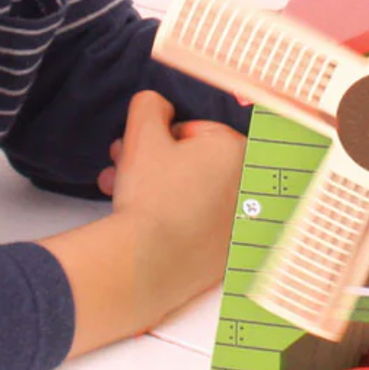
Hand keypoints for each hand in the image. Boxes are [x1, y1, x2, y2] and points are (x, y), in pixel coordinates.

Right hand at [39, 91, 245, 357]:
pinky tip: (144, 223)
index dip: (160, 139)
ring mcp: (239, 225)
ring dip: (154, 189)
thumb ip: (150, 105)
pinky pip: (197, 226)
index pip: (194, 132)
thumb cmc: (150, 196)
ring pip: (192, 194)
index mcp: (237, 151)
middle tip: (124, 168)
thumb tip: (159, 108)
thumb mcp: (141, 131)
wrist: (147, 263)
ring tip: (121, 195)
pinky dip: (173, 221)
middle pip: (193, 164)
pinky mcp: (226, 255)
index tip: (140, 151)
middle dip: (152, 163)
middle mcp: (247, 187)